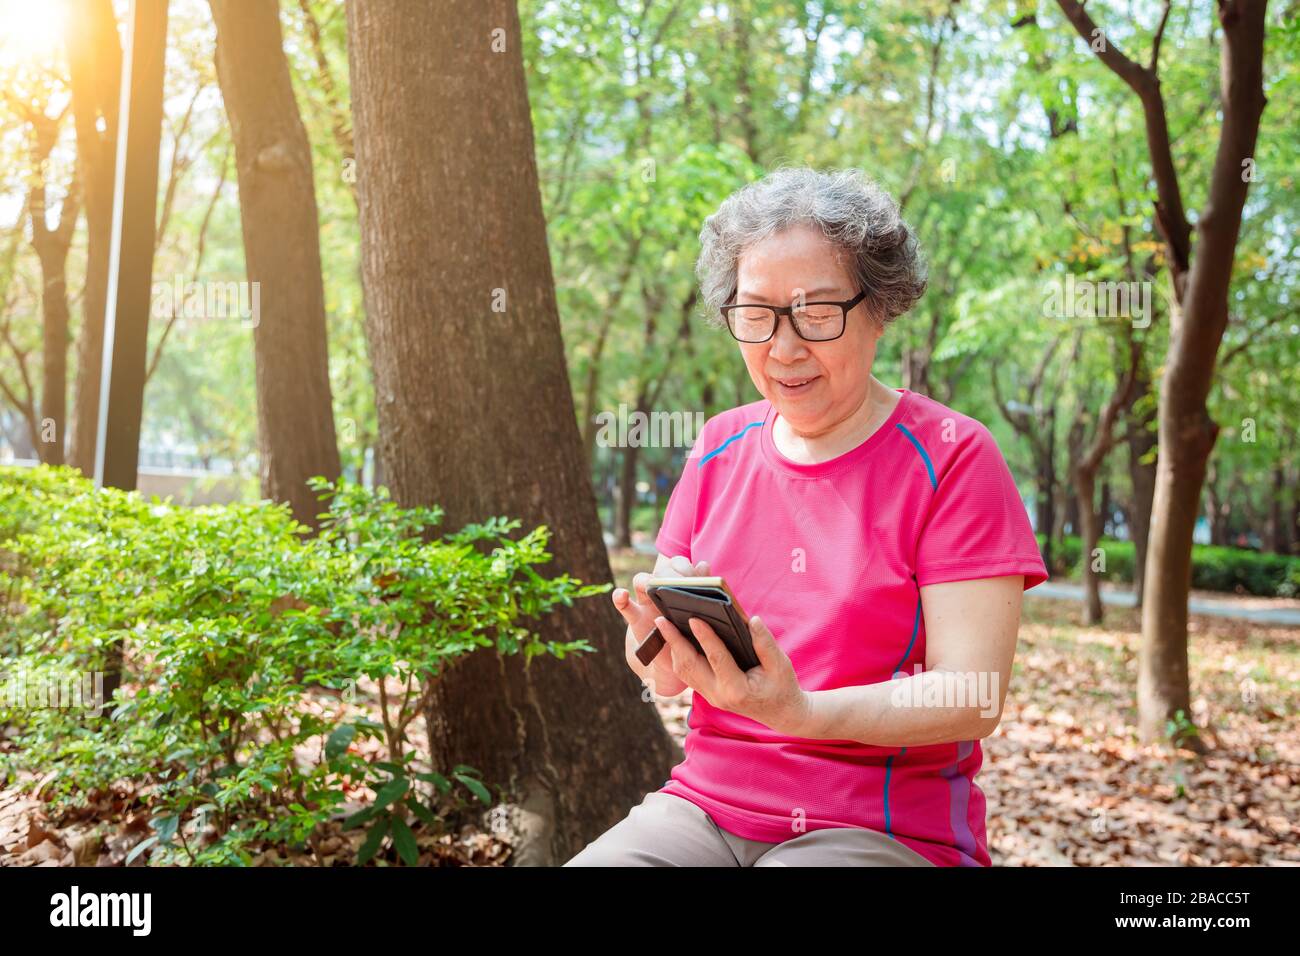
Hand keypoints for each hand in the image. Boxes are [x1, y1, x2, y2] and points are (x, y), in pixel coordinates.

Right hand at [614, 555, 708, 697]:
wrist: (675, 656)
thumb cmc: (690, 630)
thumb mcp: (698, 612)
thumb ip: (701, 589)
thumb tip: (703, 565)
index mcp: (678, 583)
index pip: (678, 564)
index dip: (685, 566)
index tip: (696, 577)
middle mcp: (660, 588)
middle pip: (660, 569)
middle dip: (671, 572)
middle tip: (682, 582)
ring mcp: (646, 602)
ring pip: (640, 580)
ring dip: (646, 580)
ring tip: (651, 584)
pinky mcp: (636, 618)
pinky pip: (624, 606)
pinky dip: (620, 598)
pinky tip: (622, 595)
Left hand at [654, 612, 809, 735]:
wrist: (780, 713)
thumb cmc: (781, 687)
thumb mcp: (781, 665)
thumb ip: (765, 643)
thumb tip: (752, 620)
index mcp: (737, 689)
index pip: (717, 659)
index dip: (705, 637)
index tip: (694, 618)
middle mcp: (718, 695)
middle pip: (689, 666)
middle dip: (674, 641)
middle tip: (661, 619)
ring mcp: (709, 696)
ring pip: (683, 671)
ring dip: (673, 647)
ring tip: (664, 624)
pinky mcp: (706, 692)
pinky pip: (687, 673)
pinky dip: (679, 654)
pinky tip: (675, 637)